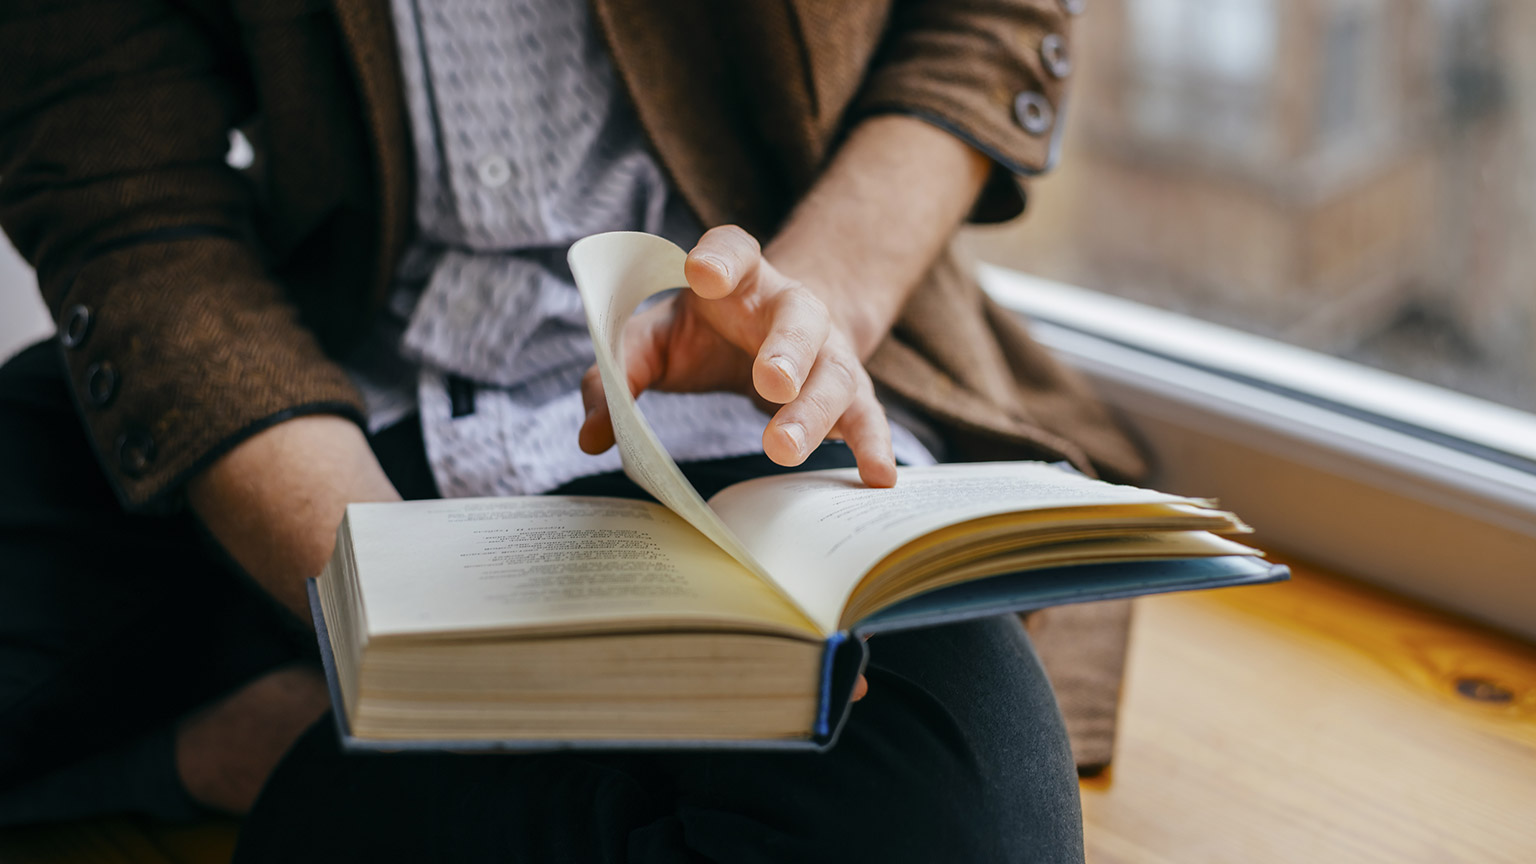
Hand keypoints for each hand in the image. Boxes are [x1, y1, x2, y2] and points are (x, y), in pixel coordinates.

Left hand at [578, 225, 897, 488]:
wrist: (774, 338)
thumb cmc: (704, 335)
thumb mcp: (654, 341)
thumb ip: (617, 375)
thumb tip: (593, 435)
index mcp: (739, 279)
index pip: (734, 251)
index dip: (721, 258)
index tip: (703, 273)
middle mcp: (791, 308)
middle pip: (798, 318)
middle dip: (787, 349)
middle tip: (770, 382)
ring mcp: (827, 352)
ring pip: (833, 374)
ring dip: (814, 411)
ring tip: (784, 448)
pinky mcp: (849, 394)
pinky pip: (866, 417)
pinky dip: (872, 445)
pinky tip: (877, 476)